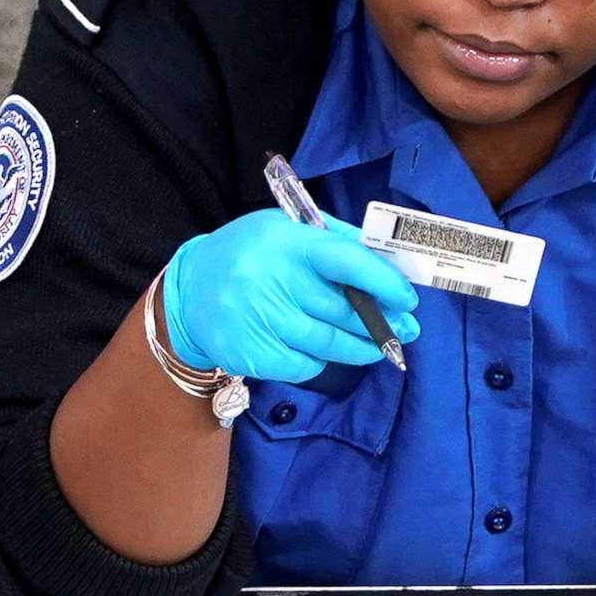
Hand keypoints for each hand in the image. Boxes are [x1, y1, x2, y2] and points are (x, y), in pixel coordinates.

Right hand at [161, 210, 419, 382]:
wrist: (187, 293)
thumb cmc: (251, 256)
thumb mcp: (286, 231)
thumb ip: (336, 241)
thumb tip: (390, 263)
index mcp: (286, 242)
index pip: (347, 261)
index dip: (383, 282)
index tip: (407, 300)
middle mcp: (271, 279)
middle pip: (342, 309)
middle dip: (382, 322)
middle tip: (407, 330)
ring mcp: (259, 319)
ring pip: (328, 342)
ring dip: (361, 347)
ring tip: (380, 346)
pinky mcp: (251, 353)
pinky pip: (305, 364)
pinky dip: (320, 360)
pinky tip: (323, 351)